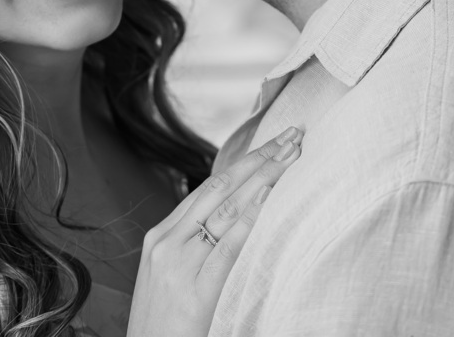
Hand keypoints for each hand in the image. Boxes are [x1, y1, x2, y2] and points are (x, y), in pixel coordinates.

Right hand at [126, 127, 303, 336]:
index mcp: (161, 235)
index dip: (244, 163)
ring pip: (227, 208)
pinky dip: (249, 217)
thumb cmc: (161, 323)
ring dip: (264, 177)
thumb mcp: (167, 274)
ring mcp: (179, 262)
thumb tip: (228, 220)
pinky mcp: (196, 289)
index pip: (208, 187)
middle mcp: (167, 241)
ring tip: (291, 156)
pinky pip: (228, 246)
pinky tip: (268, 195)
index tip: (273, 146)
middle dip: (259, 158)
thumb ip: (189, 245)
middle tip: (291, 136)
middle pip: (220, 187)